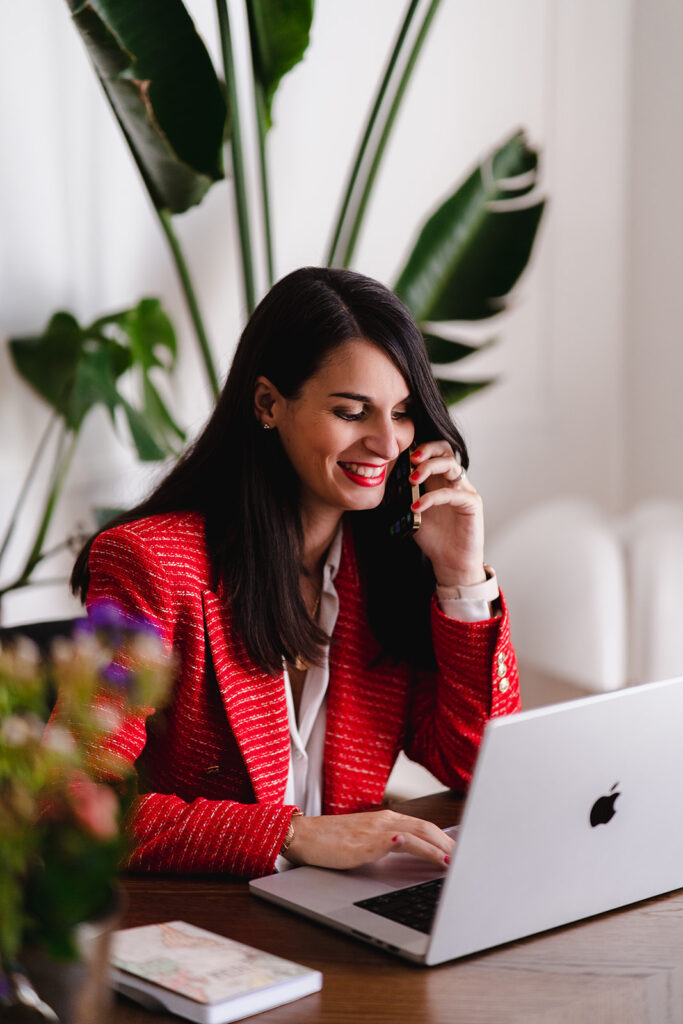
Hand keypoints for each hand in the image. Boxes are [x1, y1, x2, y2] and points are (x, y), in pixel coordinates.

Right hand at [283, 808, 453, 869]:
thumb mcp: (364, 841)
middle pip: (427, 827)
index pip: (424, 826)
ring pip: (418, 833)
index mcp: (386, 819)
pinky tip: (428, 854)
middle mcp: (385, 820)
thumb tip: (408, 854)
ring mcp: (376, 830)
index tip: (462, 849)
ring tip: (457, 860)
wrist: (302, 836)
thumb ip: (386, 844)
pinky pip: (398, 843)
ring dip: (440, 847)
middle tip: (469, 857)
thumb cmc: (330, 841)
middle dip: (450, 842)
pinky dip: (417, 848)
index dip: (445, 837)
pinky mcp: (366, 843)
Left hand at [409, 442, 485, 586]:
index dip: (420, 448)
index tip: (402, 456)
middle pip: (445, 450)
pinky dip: (432, 497)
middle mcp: (454, 482)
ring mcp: (465, 491)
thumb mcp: (412, 513)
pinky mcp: (471, 504)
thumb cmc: (434, 538)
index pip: (434, 452)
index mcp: (440, 480)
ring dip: (429, 468)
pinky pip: (452, 493)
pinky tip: (417, 507)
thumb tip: (386, 481)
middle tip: (411, 460)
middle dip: (427, 450)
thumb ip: (403, 496)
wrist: (450, 562)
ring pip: (451, 465)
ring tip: (412, 480)